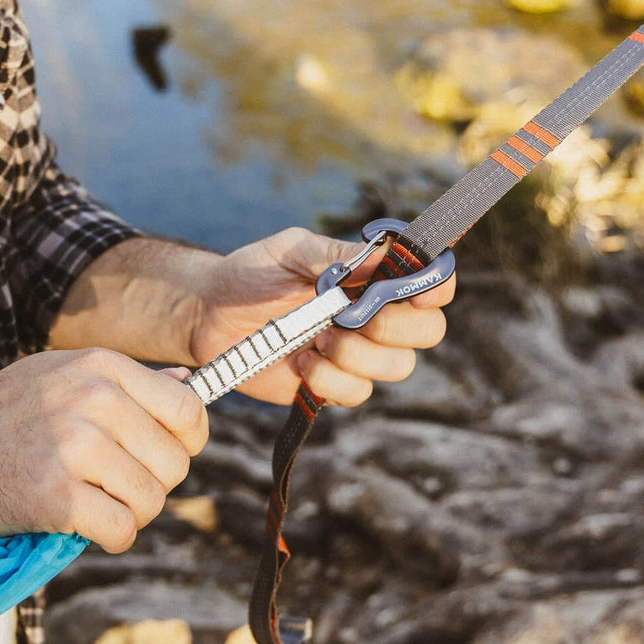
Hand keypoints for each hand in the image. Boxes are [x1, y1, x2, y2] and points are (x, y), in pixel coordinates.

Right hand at [0, 349, 206, 553]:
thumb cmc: (1, 418)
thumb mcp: (60, 375)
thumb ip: (125, 380)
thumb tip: (191, 383)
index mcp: (101, 366)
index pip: (189, 410)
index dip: (184, 443)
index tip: (156, 456)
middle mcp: (94, 399)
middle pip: (175, 463)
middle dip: (150, 484)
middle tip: (107, 485)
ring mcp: (75, 446)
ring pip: (152, 501)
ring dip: (127, 513)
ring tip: (88, 501)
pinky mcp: (56, 496)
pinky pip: (122, 531)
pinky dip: (109, 538)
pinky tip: (79, 524)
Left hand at [189, 227, 454, 405]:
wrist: (209, 314)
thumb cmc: (252, 273)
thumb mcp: (291, 251)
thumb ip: (337, 255)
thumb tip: (387, 254)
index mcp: (373, 278)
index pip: (432, 284)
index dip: (435, 288)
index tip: (414, 291)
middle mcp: (375, 316)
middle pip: (428, 331)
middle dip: (394, 327)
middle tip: (350, 317)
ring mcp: (357, 354)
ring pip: (398, 366)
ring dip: (358, 354)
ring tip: (317, 339)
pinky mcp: (332, 385)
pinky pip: (357, 392)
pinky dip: (330, 379)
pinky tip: (301, 363)